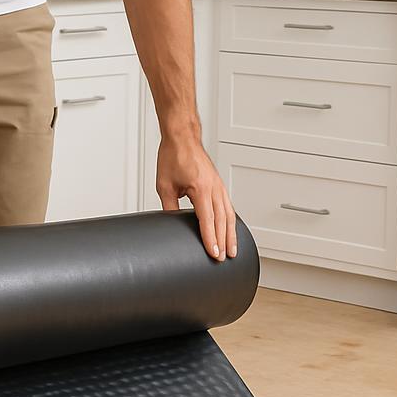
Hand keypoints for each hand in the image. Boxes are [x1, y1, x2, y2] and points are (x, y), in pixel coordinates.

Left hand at [157, 134, 236, 260]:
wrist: (182, 137)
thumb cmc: (173, 156)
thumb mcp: (164, 186)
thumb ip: (169, 207)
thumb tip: (172, 225)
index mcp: (201, 188)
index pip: (208, 220)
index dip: (211, 239)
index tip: (214, 254)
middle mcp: (214, 187)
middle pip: (222, 221)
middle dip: (223, 242)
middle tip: (223, 259)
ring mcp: (219, 186)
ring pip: (229, 215)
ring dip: (231, 234)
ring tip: (232, 251)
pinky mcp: (219, 185)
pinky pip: (228, 206)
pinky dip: (231, 221)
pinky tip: (231, 231)